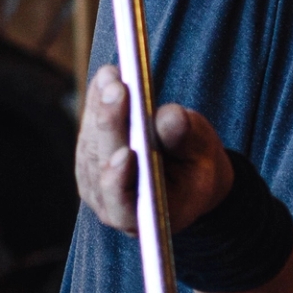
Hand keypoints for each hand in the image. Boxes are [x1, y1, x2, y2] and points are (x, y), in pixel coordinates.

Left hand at [74, 65, 233, 234]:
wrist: (187, 173)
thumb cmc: (198, 168)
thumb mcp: (204, 155)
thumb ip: (186, 140)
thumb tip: (170, 117)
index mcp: (144, 216)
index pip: (122, 205)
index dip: (119, 182)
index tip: (126, 154)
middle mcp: (111, 204)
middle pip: (101, 165)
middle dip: (110, 124)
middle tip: (117, 89)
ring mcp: (96, 181)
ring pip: (91, 143)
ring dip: (101, 107)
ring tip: (113, 76)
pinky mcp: (91, 157)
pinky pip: (88, 128)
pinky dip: (97, 101)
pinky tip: (107, 78)